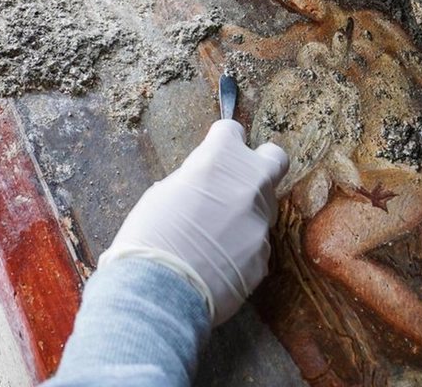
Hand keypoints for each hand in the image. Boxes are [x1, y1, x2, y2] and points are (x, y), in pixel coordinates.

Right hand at [99, 119, 288, 325]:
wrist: (159, 290)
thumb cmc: (149, 238)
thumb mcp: (162, 194)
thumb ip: (194, 181)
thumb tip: (203, 186)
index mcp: (219, 160)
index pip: (231, 131)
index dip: (221, 142)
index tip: (215, 152)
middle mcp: (249, 184)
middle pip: (273, 159)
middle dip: (259, 165)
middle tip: (237, 182)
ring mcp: (261, 222)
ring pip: (263, 208)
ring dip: (245, 214)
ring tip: (212, 238)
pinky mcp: (265, 257)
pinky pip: (256, 244)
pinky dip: (241, 250)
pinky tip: (216, 265)